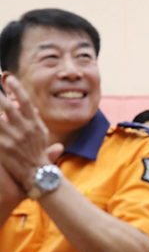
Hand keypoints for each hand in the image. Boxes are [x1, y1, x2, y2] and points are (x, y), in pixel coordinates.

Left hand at [0, 75, 51, 189]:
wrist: (37, 173)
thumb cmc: (39, 154)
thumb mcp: (43, 135)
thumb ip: (35, 120)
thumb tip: (32, 108)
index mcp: (35, 124)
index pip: (25, 101)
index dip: (17, 88)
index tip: (8, 78)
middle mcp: (24, 128)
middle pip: (6, 106)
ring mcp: (13, 138)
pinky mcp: (3, 147)